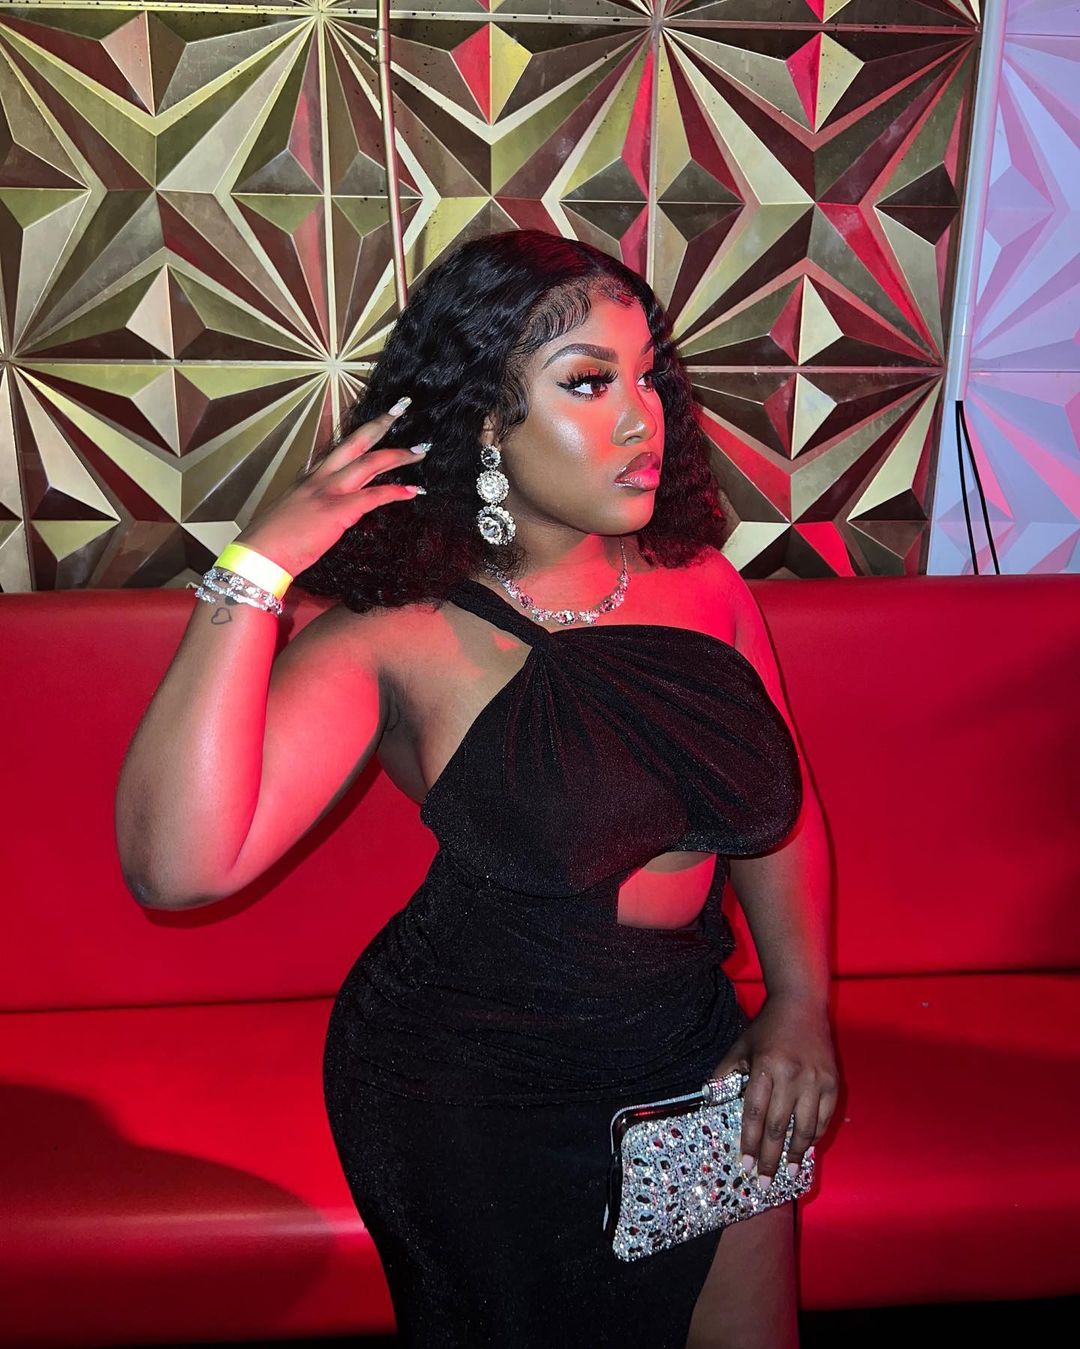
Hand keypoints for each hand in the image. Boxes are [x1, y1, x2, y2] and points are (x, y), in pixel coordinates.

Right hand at [234, 396, 429, 576]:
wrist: (259, 555)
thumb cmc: (274, 541)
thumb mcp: (294, 514)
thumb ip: (314, 505)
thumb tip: (329, 511)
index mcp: (310, 478)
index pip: (339, 448)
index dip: (360, 434)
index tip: (376, 421)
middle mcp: (320, 478)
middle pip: (356, 442)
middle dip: (381, 423)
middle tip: (401, 408)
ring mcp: (328, 492)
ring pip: (370, 463)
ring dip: (398, 455)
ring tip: (421, 450)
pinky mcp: (337, 511)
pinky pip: (373, 496)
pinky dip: (396, 491)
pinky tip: (413, 490)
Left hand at [711, 991, 838, 1188]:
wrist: (802, 1005)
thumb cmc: (766, 1030)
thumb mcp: (739, 1047)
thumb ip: (724, 1074)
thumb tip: (709, 1102)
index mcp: (764, 1066)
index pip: (754, 1113)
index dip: (749, 1142)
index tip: (745, 1166)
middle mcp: (791, 1075)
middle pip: (778, 1126)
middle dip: (770, 1157)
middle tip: (764, 1182)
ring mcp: (815, 1079)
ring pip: (804, 1128)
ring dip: (795, 1155)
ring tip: (788, 1174)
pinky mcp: (832, 1082)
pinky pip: (823, 1118)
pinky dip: (815, 1137)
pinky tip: (806, 1150)